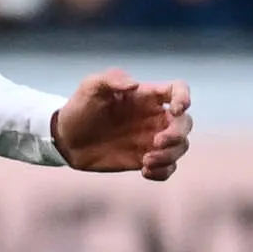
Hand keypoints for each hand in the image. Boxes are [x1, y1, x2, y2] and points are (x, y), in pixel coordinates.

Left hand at [53, 73, 193, 180]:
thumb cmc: (79, 108)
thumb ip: (111, 80)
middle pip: (185, 123)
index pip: (178, 90)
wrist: (66, 140)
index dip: (184, 97)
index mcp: (146, 96)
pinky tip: (144, 171)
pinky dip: (163, 171)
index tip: (176, 110)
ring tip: (146, 161)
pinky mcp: (145, 159)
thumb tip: (134, 85)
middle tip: (156, 143)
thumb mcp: (90, 87)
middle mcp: (154, 117)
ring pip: (180, 147)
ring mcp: (151, 139)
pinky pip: (167, 167)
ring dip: (170, 156)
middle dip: (177, 134)